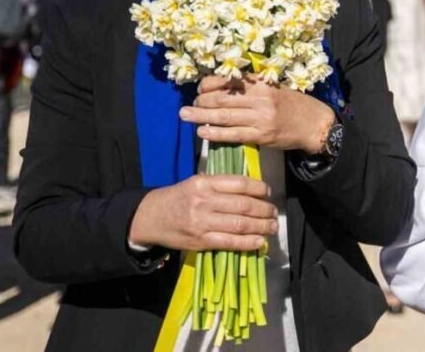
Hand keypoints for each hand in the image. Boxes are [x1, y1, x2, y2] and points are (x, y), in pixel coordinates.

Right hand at [129, 174, 276, 251]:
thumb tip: (253, 190)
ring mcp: (202, 223)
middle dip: (264, 210)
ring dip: (261, 226)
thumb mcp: (197, 183)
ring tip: (272, 226)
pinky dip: (248, 243)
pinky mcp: (200, 241)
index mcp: (204, 183)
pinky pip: (230, 242)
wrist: (151, 217)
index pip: (240, 184)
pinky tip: (259, 241)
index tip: (268, 192)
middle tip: (274, 212)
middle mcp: (204, 201)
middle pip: (244, 205)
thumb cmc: (178, 197)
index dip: (259, 188)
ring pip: (240, 224)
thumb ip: (221, 185)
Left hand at [181, 75, 334, 154]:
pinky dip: (216, 133)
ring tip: (185, 116)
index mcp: (261, 83)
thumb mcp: (275, 87)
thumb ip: (252, 86)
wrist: (314, 123)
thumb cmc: (293, 104)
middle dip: (201, 101)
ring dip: (201, 116)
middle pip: (222, 98)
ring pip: (224, 116)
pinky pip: (233, 134)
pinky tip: (203, 132)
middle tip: (187, 106)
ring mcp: (260, 117)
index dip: (208, 84)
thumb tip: (222, 87)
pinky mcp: (262, 135)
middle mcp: (260, 98)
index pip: (228, 80)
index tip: (199, 88)